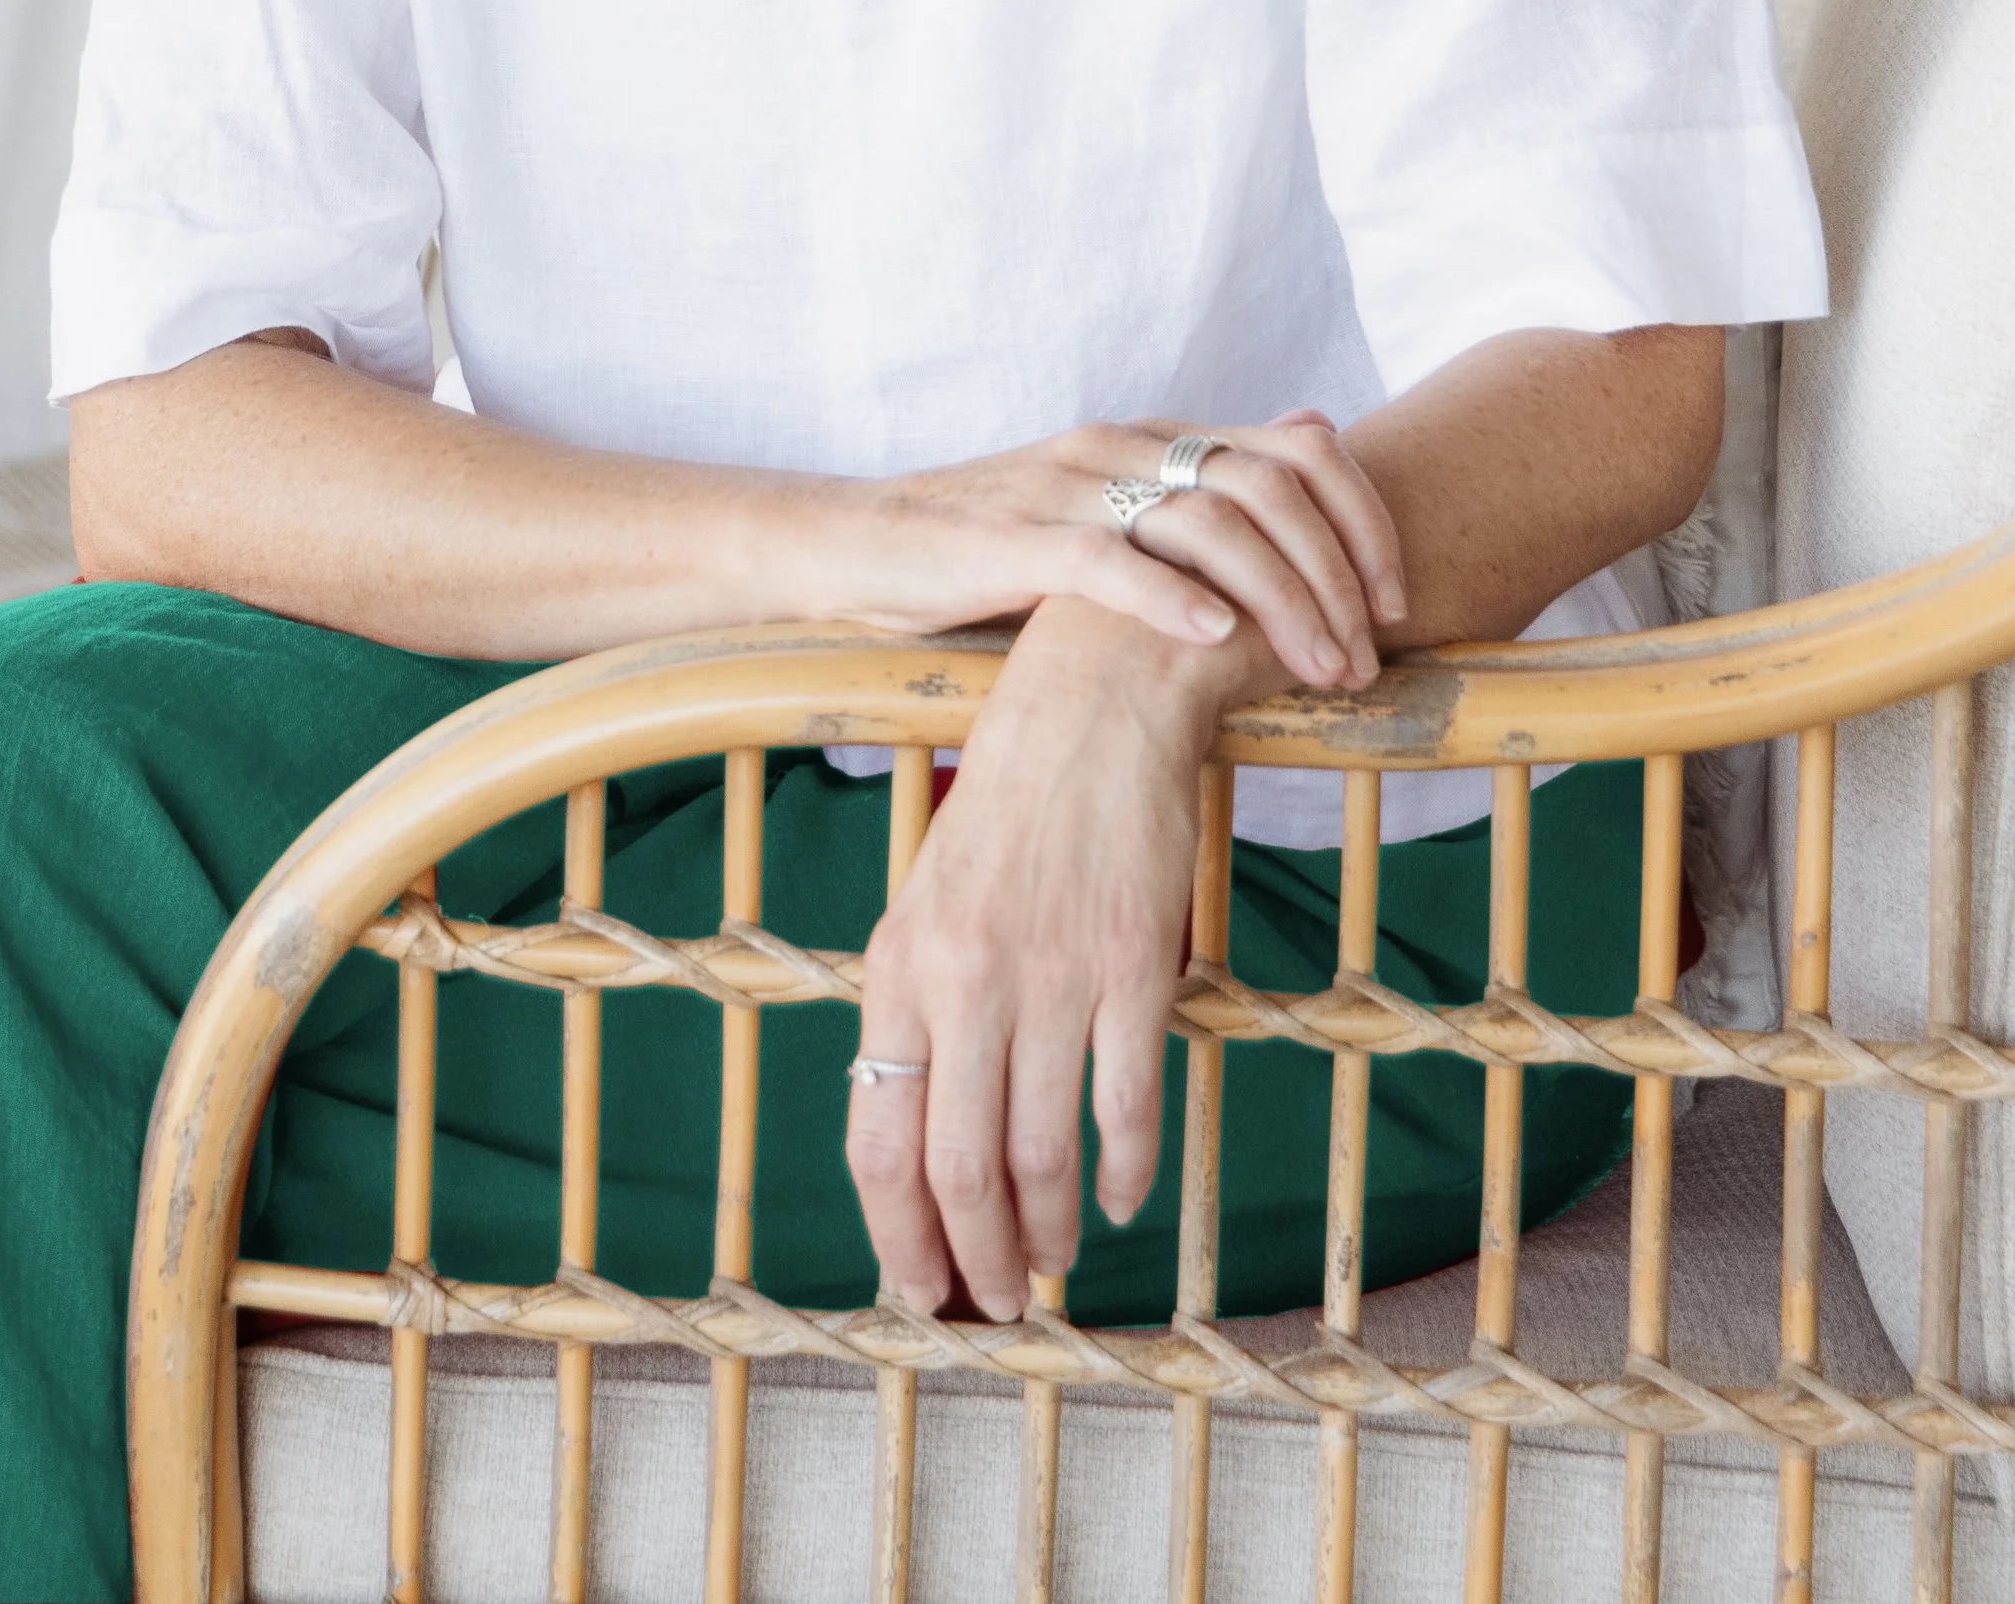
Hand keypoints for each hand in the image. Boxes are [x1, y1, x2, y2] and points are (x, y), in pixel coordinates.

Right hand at [826, 408, 1404, 695]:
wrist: (869, 543)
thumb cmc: (1001, 543)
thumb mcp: (1116, 505)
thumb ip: (1206, 489)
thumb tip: (1315, 444)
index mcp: (1158, 439)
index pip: (1300, 451)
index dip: (1364, 519)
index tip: (1397, 599)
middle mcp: (1125, 447)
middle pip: (1273, 486)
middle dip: (1338, 573)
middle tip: (1366, 654)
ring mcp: (1072, 487)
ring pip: (1210, 523)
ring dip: (1281, 600)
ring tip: (1315, 669)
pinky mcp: (1018, 538)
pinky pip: (1109, 559)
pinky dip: (1172, 598)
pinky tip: (1215, 639)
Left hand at [846, 597, 1224, 1318]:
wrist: (1092, 712)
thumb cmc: (1006, 814)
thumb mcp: (927, 906)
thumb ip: (916, 1014)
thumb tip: (917, 1143)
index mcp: (898, 969)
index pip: (879, 1142)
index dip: (899, 1237)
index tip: (923, 1292)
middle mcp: (965, 981)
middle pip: (959, 1169)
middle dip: (977, 1258)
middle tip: (1001, 1301)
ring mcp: (1053, 977)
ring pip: (1041, 1153)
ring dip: (1047, 1228)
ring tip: (1054, 1259)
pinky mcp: (1134, 966)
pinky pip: (1126, 1105)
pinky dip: (1124, 1170)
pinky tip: (1120, 1196)